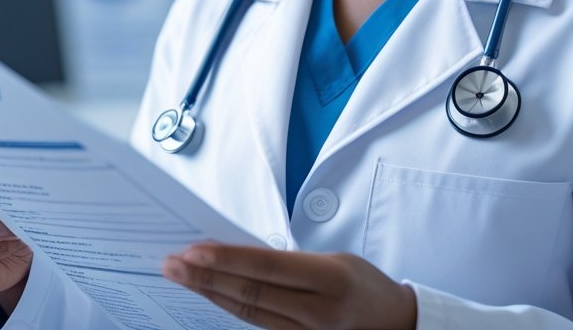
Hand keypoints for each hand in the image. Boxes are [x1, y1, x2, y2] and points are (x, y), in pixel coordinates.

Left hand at [162, 242, 415, 329]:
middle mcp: (319, 313)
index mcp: (331, 279)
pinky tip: (212, 298)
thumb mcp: (338, 262)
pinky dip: (232, 312)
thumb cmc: (367, 287)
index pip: (267, 268)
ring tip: (181, 278)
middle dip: (206, 279)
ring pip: (250, 316)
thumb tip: (240, 255)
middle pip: (252, 295)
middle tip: (171, 264)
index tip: (192, 251)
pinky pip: (261, 329)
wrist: (400, 327)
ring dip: (211, 295)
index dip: (226, 260)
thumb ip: (292, 262)